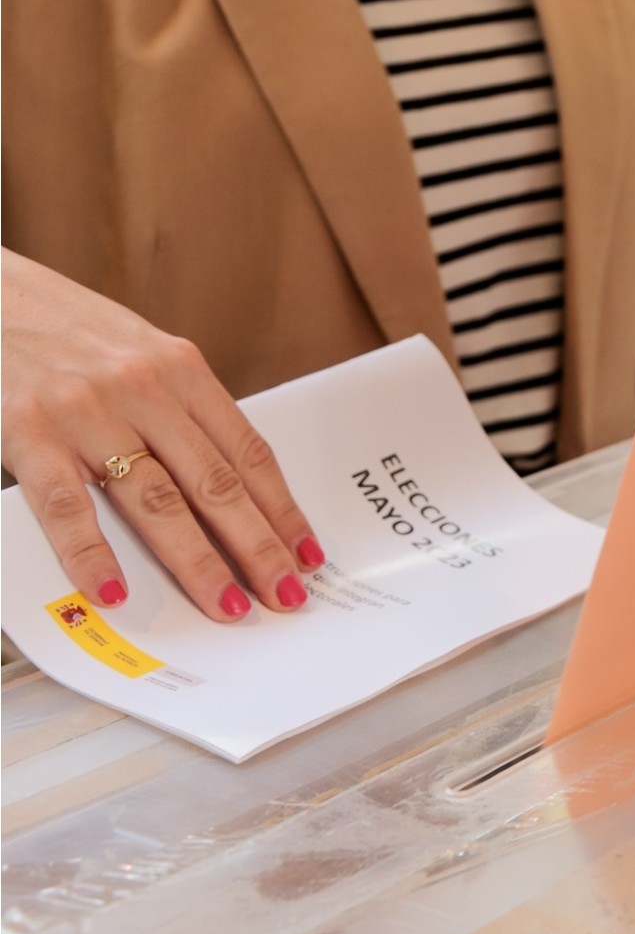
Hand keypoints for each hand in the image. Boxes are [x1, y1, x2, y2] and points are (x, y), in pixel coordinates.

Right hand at [2, 250, 321, 620]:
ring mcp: (86, 411)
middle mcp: (142, 388)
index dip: (283, 509)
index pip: (248, 452)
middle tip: (287, 593)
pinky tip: (113, 591)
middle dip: (258, 546)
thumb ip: (178, 410)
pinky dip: (92, 553)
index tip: (307, 553)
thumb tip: (227, 487)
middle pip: (216, 483)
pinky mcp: (27, 430)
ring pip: (156, 499)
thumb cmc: (63, 329)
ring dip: (196, 560)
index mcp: (180, 368)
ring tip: (226, 605)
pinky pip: (67, 504)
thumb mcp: (136, 353)